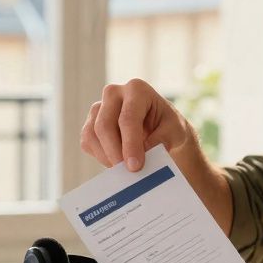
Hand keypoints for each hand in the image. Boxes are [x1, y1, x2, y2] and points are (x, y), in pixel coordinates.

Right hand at [81, 79, 196, 171]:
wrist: (158, 128)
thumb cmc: (168, 126)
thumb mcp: (175, 131)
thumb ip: (161, 140)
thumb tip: (143, 153)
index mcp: (137, 89)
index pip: (128, 118)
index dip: (130, 144)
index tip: (135, 166)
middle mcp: (113, 93)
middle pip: (104, 125)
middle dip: (115, 153)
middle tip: (128, 173)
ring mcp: (99, 108)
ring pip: (92, 135)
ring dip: (107, 157)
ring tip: (125, 170)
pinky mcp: (90, 123)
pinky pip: (88, 143)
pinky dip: (101, 157)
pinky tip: (117, 162)